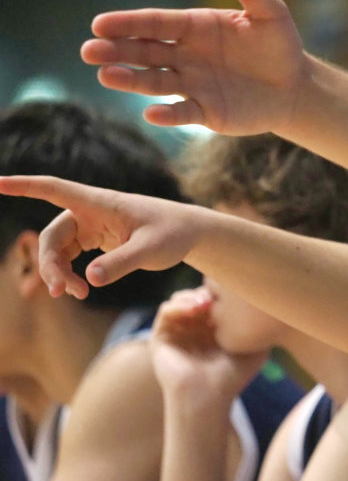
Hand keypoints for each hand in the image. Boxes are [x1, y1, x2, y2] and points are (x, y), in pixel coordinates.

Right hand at [0, 176, 201, 298]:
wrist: (190, 233)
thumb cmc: (173, 233)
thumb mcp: (152, 250)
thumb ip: (122, 264)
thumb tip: (90, 279)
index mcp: (99, 202)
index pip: (53, 188)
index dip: (23, 185)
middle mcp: (90, 210)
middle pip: (53, 235)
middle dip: (52, 264)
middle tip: (64, 292)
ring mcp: (92, 225)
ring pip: (59, 249)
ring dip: (60, 273)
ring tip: (76, 295)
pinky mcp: (96, 239)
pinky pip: (70, 256)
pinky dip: (69, 273)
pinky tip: (78, 290)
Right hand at [80, 0, 310, 134]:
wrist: (296, 86)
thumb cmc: (280, 45)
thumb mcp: (271, 14)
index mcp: (195, 27)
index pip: (155, 23)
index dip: (128, 23)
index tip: (100, 24)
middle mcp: (186, 56)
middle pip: (145, 52)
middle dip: (117, 50)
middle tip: (89, 51)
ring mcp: (193, 84)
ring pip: (155, 81)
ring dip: (130, 79)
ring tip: (106, 75)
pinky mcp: (206, 112)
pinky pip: (182, 113)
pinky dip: (167, 114)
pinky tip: (151, 113)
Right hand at [150, 289, 266, 409]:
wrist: (209, 396)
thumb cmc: (233, 377)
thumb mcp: (256, 350)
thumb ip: (260, 329)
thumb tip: (271, 308)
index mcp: (214, 329)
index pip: (216, 299)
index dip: (224, 292)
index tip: (236, 293)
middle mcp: (194, 328)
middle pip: (198, 295)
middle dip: (208, 290)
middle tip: (220, 294)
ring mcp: (177, 332)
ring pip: (181, 299)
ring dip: (193, 295)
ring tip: (207, 302)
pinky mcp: (161, 337)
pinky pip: (166, 310)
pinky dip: (180, 304)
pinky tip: (196, 308)